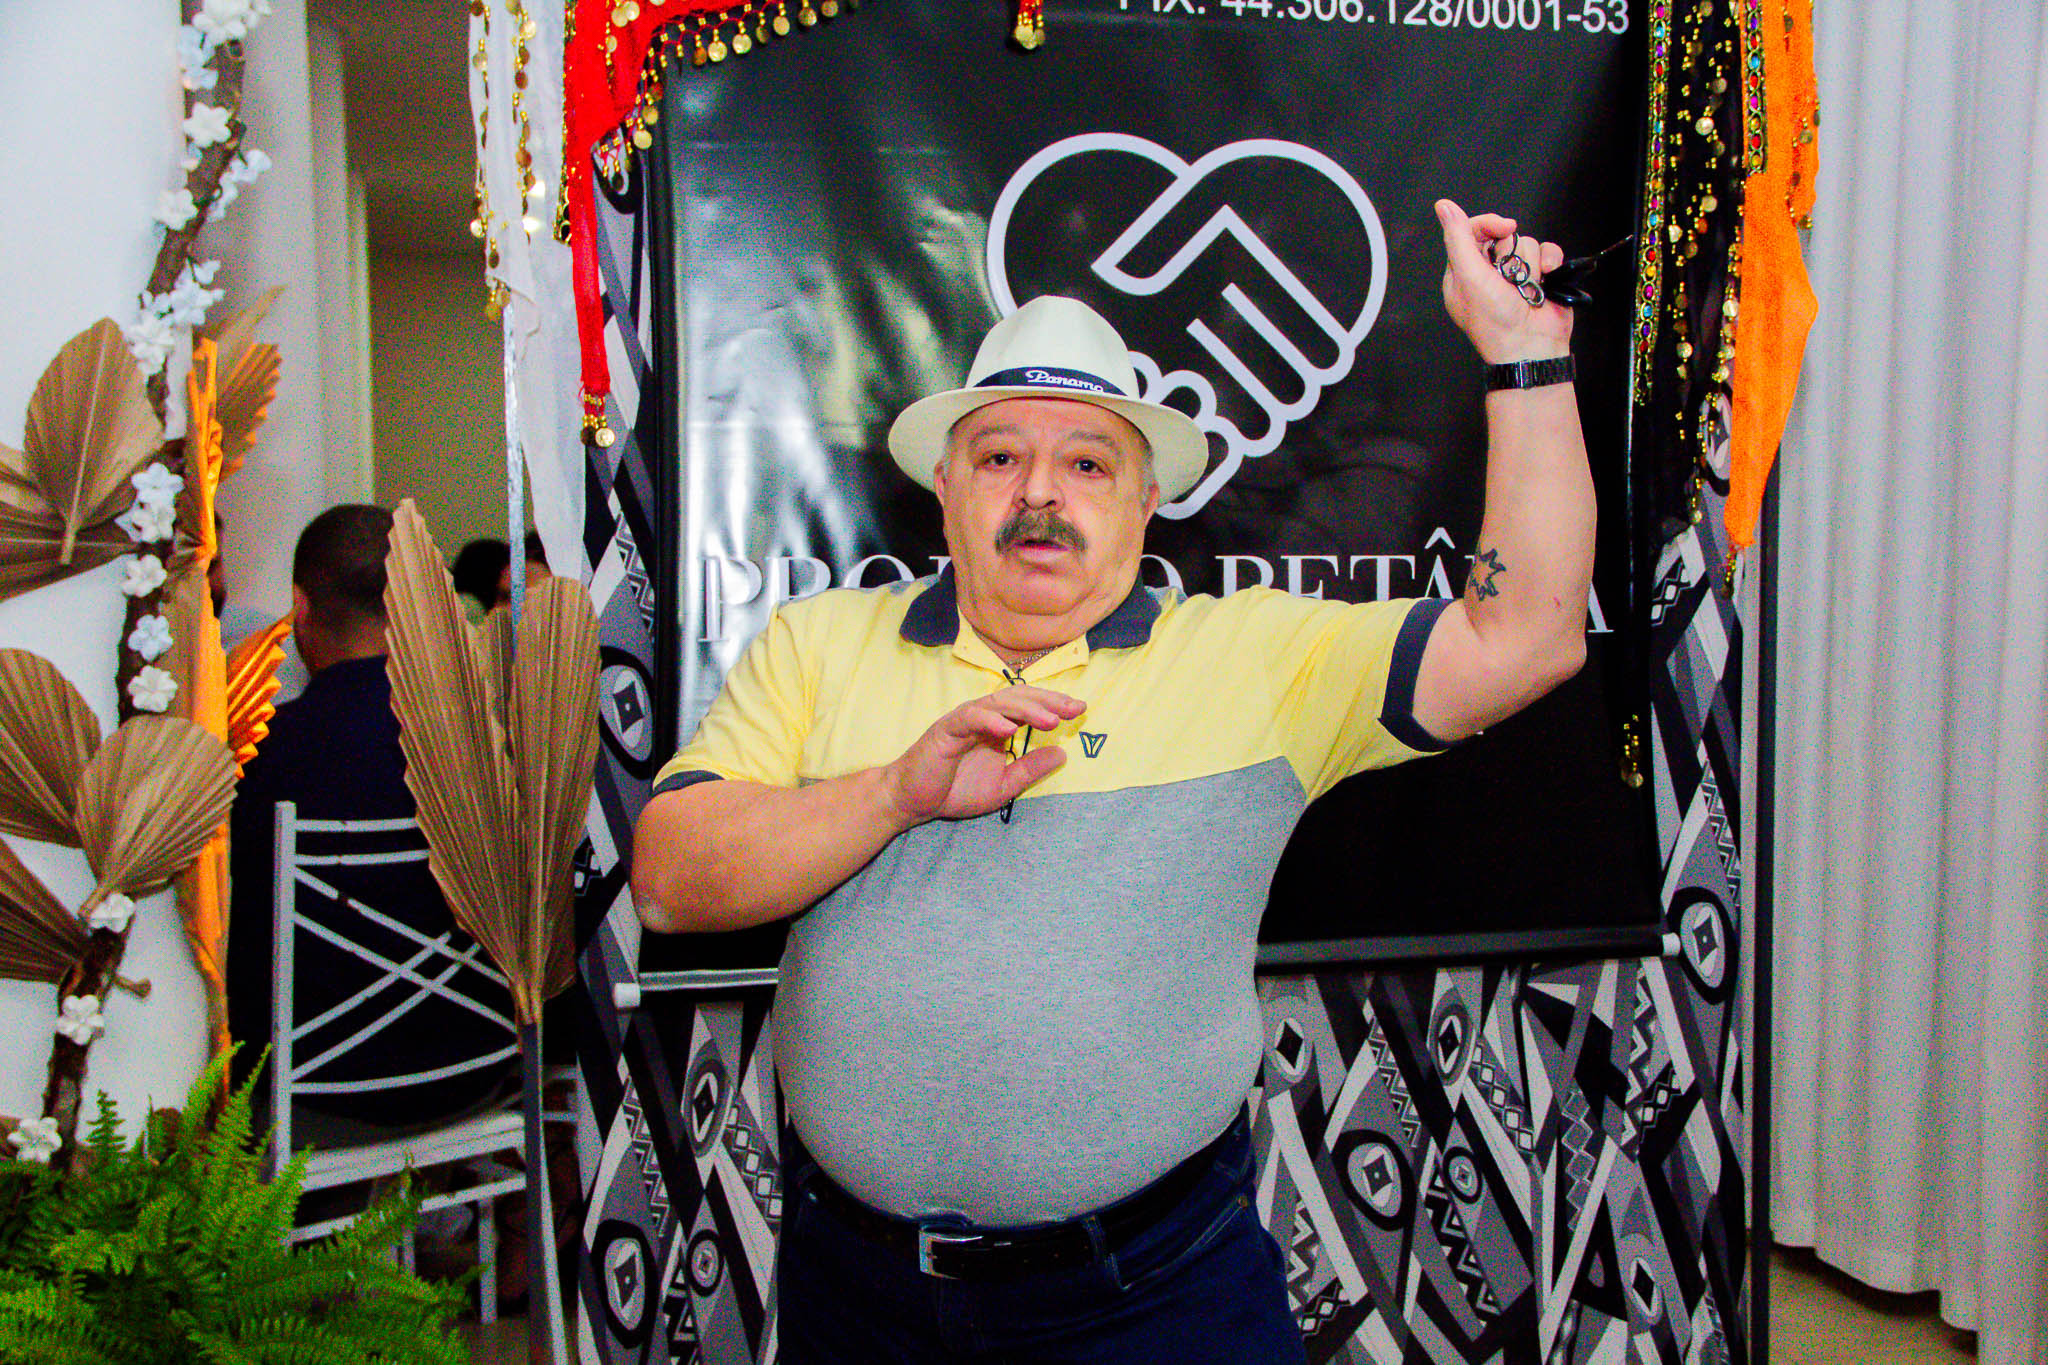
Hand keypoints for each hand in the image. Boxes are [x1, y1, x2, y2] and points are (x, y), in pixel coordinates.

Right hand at [883, 685, 1085, 824]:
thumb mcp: (1003, 786)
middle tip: (1073, 708)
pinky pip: (970, 719)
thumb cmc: (954, 790)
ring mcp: (963, 720)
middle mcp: (982, 717)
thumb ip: (1030, 769)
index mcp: (996, 726)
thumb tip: (1063, 754)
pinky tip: (1009, 729)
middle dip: (1047, 701)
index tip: (1080, 709)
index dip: (1053, 705)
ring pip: (998, 704)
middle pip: (1018, 698)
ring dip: (1026, 709)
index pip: (1028, 707)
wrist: (913, 802)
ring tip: (1051, 719)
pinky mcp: (945, 730)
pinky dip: (990, 720)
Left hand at [1434, 199, 1573, 364]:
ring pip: (1527, 243)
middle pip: (1503, 236)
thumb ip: (1458, 238)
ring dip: (1530, 267)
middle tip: (1508, 280)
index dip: (1488, 225)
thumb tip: (1444, 207)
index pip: (1472, 231)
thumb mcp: (1469, 276)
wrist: (1531, 347)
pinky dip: (1550, 264)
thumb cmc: (1496, 323)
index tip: (1503, 229)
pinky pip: (1548, 252)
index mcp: (1463, 272)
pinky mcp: (1540, 277)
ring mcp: (1516, 275)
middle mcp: (1488, 272)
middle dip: (1511, 256)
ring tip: (1525, 290)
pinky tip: (1546, 281)